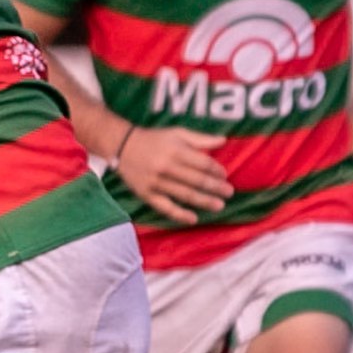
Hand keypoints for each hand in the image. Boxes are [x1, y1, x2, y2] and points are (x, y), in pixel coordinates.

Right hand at [115, 126, 231, 225]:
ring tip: (219, 206)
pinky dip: (179, 214)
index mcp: (175, 150)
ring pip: (185, 195)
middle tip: (229, 193)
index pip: (202, 163)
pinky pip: (166, 207)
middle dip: (215, 187)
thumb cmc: (153, 139)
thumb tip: (224, 141)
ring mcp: (156, 183)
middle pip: (196, 180)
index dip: (216, 170)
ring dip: (204, 201)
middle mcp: (166, 167)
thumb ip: (200, 138)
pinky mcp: (147, 194)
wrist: (122, 146)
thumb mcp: (176, 133)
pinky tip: (193, 219)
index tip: (224, 175)